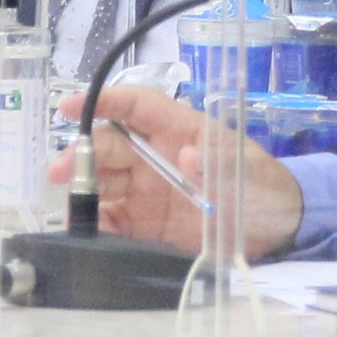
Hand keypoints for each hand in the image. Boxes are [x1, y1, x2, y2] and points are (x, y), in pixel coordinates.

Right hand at [62, 85, 300, 259]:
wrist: (277, 229)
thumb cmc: (264, 187)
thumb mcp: (251, 173)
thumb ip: (220, 165)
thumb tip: (188, 156)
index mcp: (179, 131)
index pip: (135, 107)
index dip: (103, 102)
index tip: (70, 105)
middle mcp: (155, 159)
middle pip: (109, 148)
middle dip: (80, 155)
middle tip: (59, 172)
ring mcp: (146, 193)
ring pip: (102, 185)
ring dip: (83, 194)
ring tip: (71, 212)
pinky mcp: (145, 226)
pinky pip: (112, 223)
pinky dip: (96, 227)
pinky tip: (88, 234)